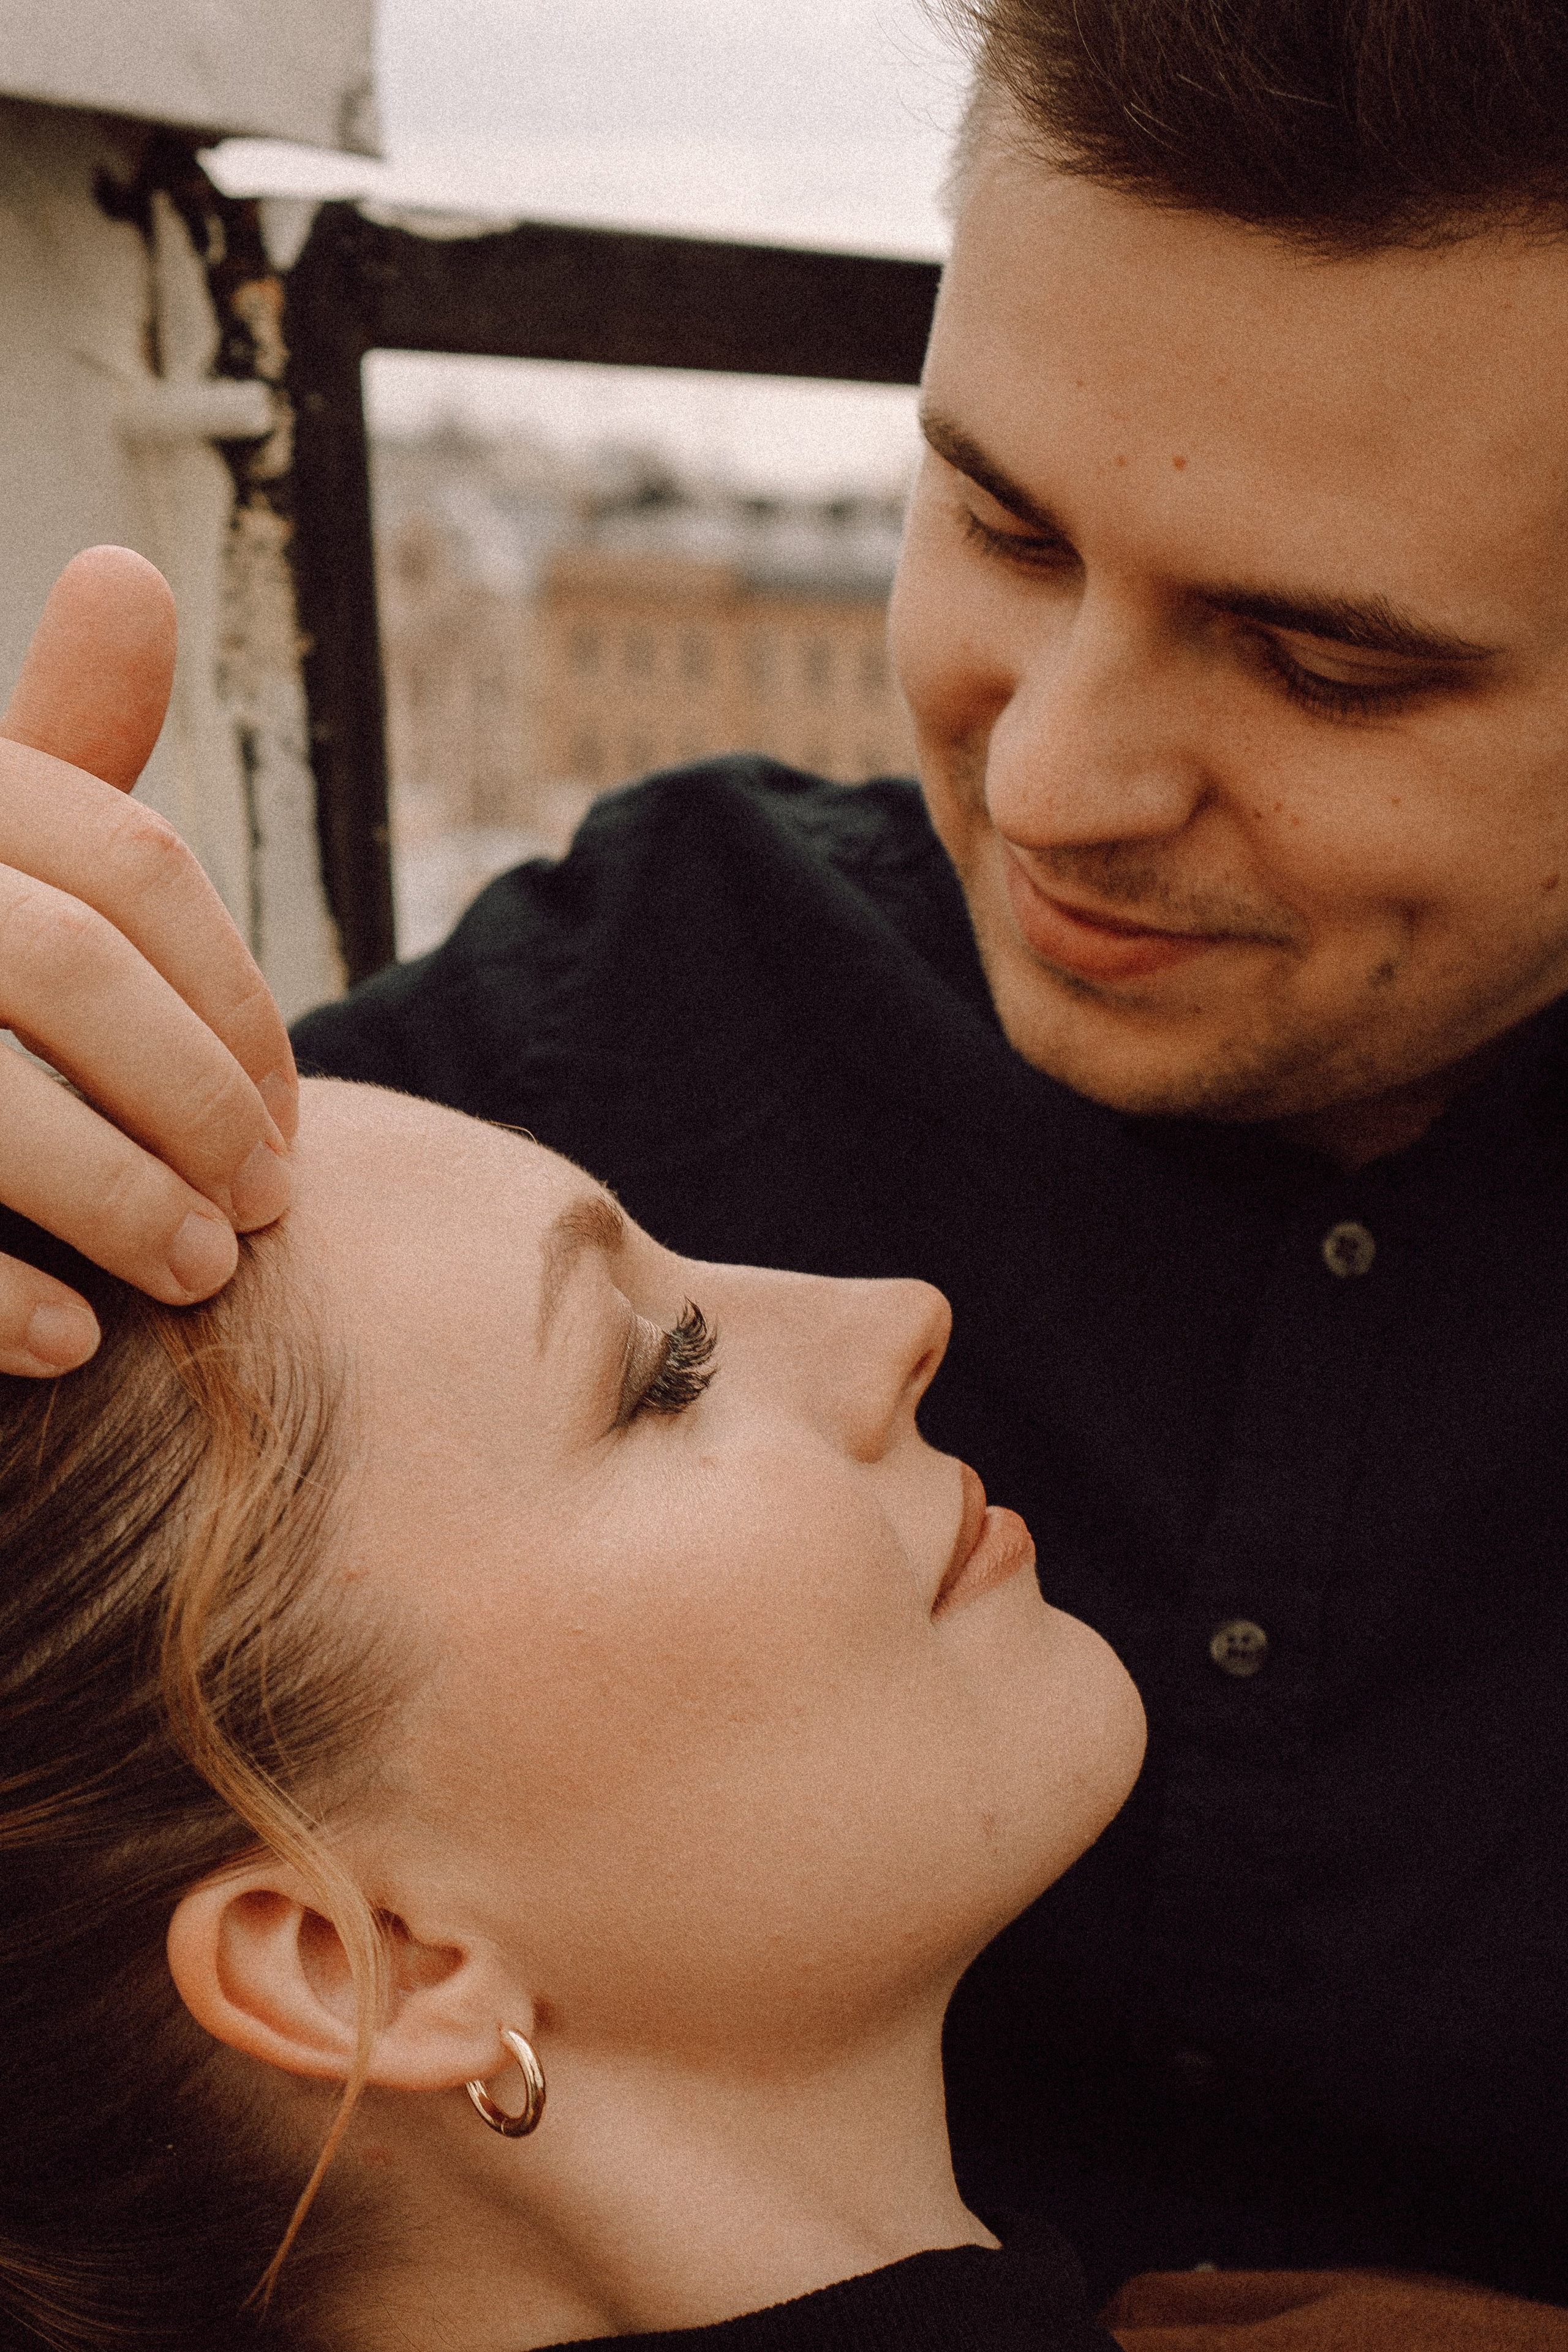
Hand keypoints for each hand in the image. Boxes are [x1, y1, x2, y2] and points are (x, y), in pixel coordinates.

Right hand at [0, 546, 298, 1376]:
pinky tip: (74, 1341)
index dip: (236, 993)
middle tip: (268, 1211)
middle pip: (68, 965)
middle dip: (194, 1099)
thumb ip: (50, 745)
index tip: (295, 1112)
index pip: (126, 858)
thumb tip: (133, 576)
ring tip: (197, 1279)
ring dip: (115, 1199)